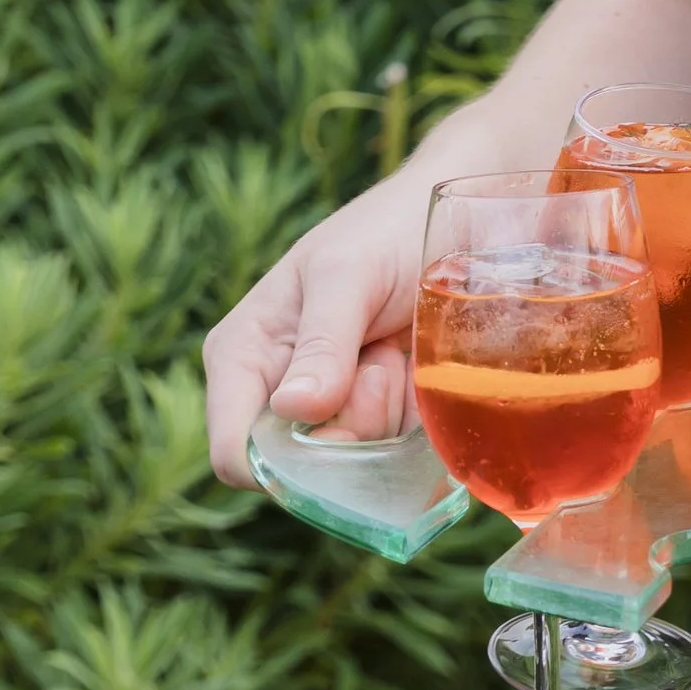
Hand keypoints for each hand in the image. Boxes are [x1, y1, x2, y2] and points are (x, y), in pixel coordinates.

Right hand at [203, 170, 432, 487]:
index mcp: (242, 357)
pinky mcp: (377, 416)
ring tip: (396, 349)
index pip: (236, 453)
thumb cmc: (386, 232)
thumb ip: (322, 341)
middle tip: (380, 358)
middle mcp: (276, 394)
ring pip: (356, 465)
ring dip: (391, 412)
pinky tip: (415, 365)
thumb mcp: (348, 274)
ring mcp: (330, 410)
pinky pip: (396, 454)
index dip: (284, 463)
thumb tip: (293, 408)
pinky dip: (416, 416)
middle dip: (354, 423)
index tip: (339, 411)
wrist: (454, 220)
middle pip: (304, 468)